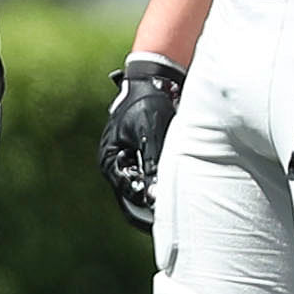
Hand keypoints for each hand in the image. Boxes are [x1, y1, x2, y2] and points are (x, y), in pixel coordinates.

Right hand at [99, 54, 181, 229]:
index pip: (128, 194)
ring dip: (160, 189)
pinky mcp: (144, 153)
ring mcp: (131, 159)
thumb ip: (151, 162)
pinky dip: (165, 178)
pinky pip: (154, 173)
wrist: (155, 79)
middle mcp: (118, 163)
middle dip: (153, 202)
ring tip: (180, 197)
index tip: (166, 213)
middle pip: (136, 193)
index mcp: (111, 160)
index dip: (147, 205)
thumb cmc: (147, 103)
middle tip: (175, 214)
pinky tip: (181, 181)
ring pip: (146, 185)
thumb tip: (155, 193)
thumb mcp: (150, 133)